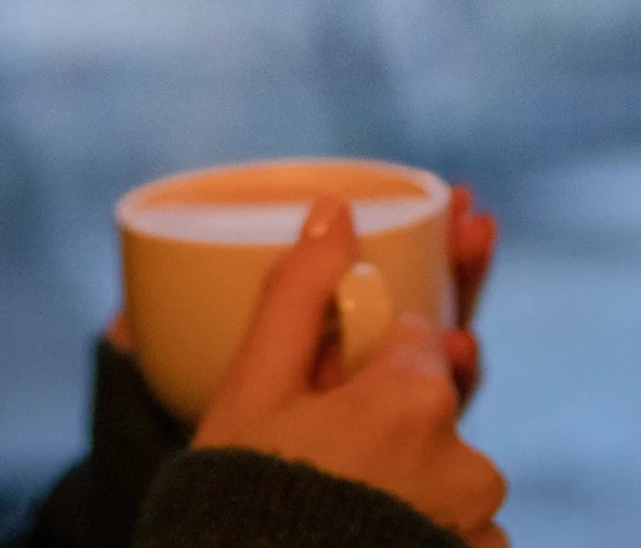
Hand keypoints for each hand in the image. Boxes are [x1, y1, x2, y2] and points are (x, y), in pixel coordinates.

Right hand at [191, 196, 506, 546]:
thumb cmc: (247, 492)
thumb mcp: (256, 384)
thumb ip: (299, 292)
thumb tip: (334, 209)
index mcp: (416, 399)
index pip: (414, 335)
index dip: (365, 347)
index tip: (326, 371)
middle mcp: (468, 461)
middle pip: (429, 398)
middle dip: (380, 404)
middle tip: (320, 444)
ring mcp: (478, 525)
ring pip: (438, 458)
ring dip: (397, 458)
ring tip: (325, 484)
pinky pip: (449, 512)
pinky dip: (412, 505)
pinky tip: (354, 515)